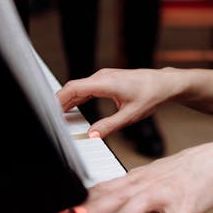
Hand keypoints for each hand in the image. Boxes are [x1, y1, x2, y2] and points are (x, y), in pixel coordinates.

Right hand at [56, 66, 181, 137]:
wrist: (164, 83)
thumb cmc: (150, 95)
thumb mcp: (130, 115)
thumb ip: (109, 126)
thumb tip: (92, 135)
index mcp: (105, 82)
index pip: (73, 88)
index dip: (58, 99)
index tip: (49, 111)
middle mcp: (102, 76)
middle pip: (72, 87)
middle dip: (59, 102)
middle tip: (49, 119)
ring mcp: (103, 77)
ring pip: (78, 87)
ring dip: (67, 101)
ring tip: (57, 117)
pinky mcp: (106, 80)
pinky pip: (86, 88)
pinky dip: (77, 99)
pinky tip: (72, 109)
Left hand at [59, 139, 212, 212]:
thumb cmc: (180, 171)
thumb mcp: (150, 176)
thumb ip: (127, 189)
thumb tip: (100, 199)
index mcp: (137, 179)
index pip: (105, 188)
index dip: (85, 199)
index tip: (64, 209)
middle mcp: (148, 184)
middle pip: (116, 195)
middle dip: (94, 207)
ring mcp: (167, 194)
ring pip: (141, 205)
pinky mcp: (186, 205)